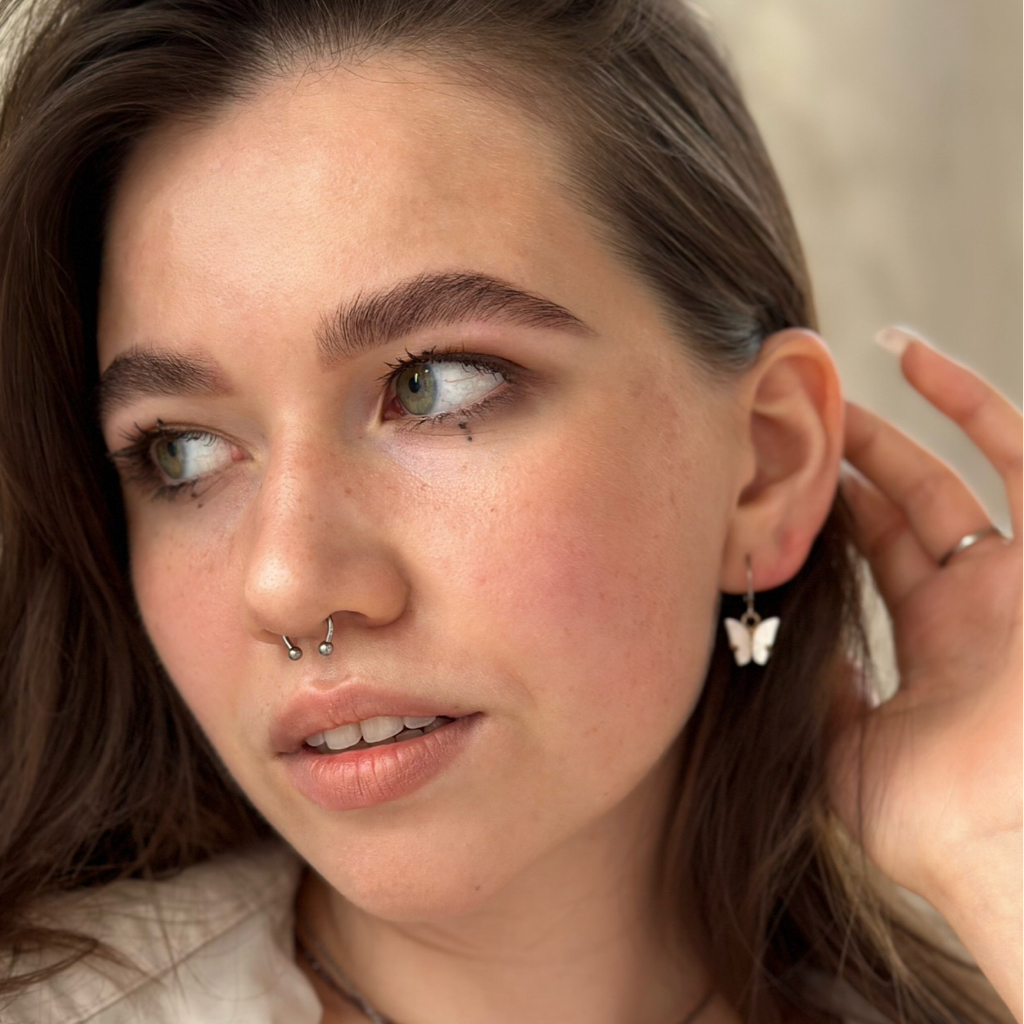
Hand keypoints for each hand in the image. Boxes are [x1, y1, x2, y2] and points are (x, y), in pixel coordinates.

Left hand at [831, 327, 1020, 1017]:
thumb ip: (819, 687)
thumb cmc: (926, 822)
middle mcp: (979, 604)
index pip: (879, 551)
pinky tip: (912, 354)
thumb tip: (781, 636)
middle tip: (793, 418)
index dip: (834, 508)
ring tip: (834, 386)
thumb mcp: (843, 745)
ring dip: (898, 430)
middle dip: (853, 461)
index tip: (780, 473)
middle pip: (907, 508)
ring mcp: (1018, 581)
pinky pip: (1021, 459)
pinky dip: (975, 404)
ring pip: (953, 477)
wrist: (1001, 852)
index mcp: (936, 642)